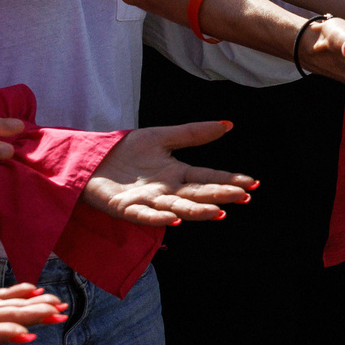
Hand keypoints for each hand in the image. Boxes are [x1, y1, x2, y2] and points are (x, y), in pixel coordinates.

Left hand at [82, 122, 257, 225]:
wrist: (93, 158)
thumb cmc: (127, 151)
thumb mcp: (162, 136)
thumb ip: (193, 133)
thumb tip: (227, 124)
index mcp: (177, 174)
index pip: (207, 177)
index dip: (229, 181)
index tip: (252, 184)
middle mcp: (166, 191)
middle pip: (197, 194)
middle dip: (220, 196)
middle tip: (244, 198)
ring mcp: (147, 202)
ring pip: (176, 209)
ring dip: (197, 212)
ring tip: (218, 213)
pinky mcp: (125, 208)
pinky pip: (144, 216)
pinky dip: (159, 219)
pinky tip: (175, 220)